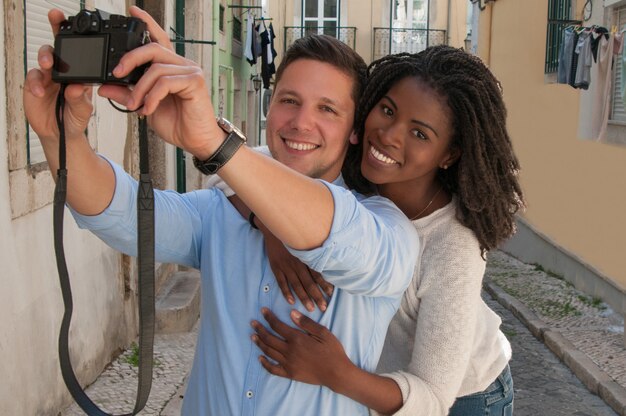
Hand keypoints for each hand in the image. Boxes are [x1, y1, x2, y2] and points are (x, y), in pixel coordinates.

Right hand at [24, 9, 92, 141]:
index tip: (75, 21)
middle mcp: (62, 70)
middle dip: (56, 28)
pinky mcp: (34, 85)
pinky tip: (41, 92)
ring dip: (46, 57)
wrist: (61, 134)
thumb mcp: (84, 110)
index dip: (75, 34)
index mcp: (78, 72)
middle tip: (55, 18)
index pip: (79, 50)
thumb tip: (77, 86)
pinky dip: (36, 84)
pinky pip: (33, 78)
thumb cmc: (75, 118)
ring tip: (49, 64)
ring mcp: (47, 76)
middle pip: (57, 45)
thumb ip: (80, 98)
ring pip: (44, 57)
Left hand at [98, 7, 223, 158]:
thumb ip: (127, 94)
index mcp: (171, 67)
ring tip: (135, 106)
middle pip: (153, 48)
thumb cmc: (178, 124)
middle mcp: (182, 65)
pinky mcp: (195, 82)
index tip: (132, 11)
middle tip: (116, 74)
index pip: (158, 38)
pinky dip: (152, 97)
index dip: (146, 23)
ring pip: (156, 68)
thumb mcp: (144, 107)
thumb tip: (104, 86)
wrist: (196, 141)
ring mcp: (190, 71)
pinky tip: (148, 109)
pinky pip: (165, 82)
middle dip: (130, 59)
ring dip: (139, 88)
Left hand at [251, 308, 352, 388]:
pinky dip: (265, 363)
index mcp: (297, 338)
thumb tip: (291, 313)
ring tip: (253, 336)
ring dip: (259, 343)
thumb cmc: (332, 351)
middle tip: (253, 323)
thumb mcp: (323, 333)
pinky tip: (260, 358)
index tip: (263, 311)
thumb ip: (306, 323)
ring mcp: (288, 363)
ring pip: (269, 351)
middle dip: (260, 329)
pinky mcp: (290, 374)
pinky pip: (273, 368)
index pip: (278, 325)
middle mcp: (289, 350)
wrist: (336, 373)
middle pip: (269, 338)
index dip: (269, 317)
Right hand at [264, 232, 333, 311]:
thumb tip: (327, 263)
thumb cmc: (293, 237)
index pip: (317, 274)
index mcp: (306, 258)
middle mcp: (297, 263)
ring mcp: (286, 266)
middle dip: (316, 296)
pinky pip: (281, 282)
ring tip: (310, 308)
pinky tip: (291, 301)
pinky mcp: (276, 267)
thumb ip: (314, 254)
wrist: (275, 228)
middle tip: (323, 307)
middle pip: (308, 282)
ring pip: (296, 285)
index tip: (330, 295)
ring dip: (303, 298)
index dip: (324, 285)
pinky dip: (286, 292)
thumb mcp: (305, 242)